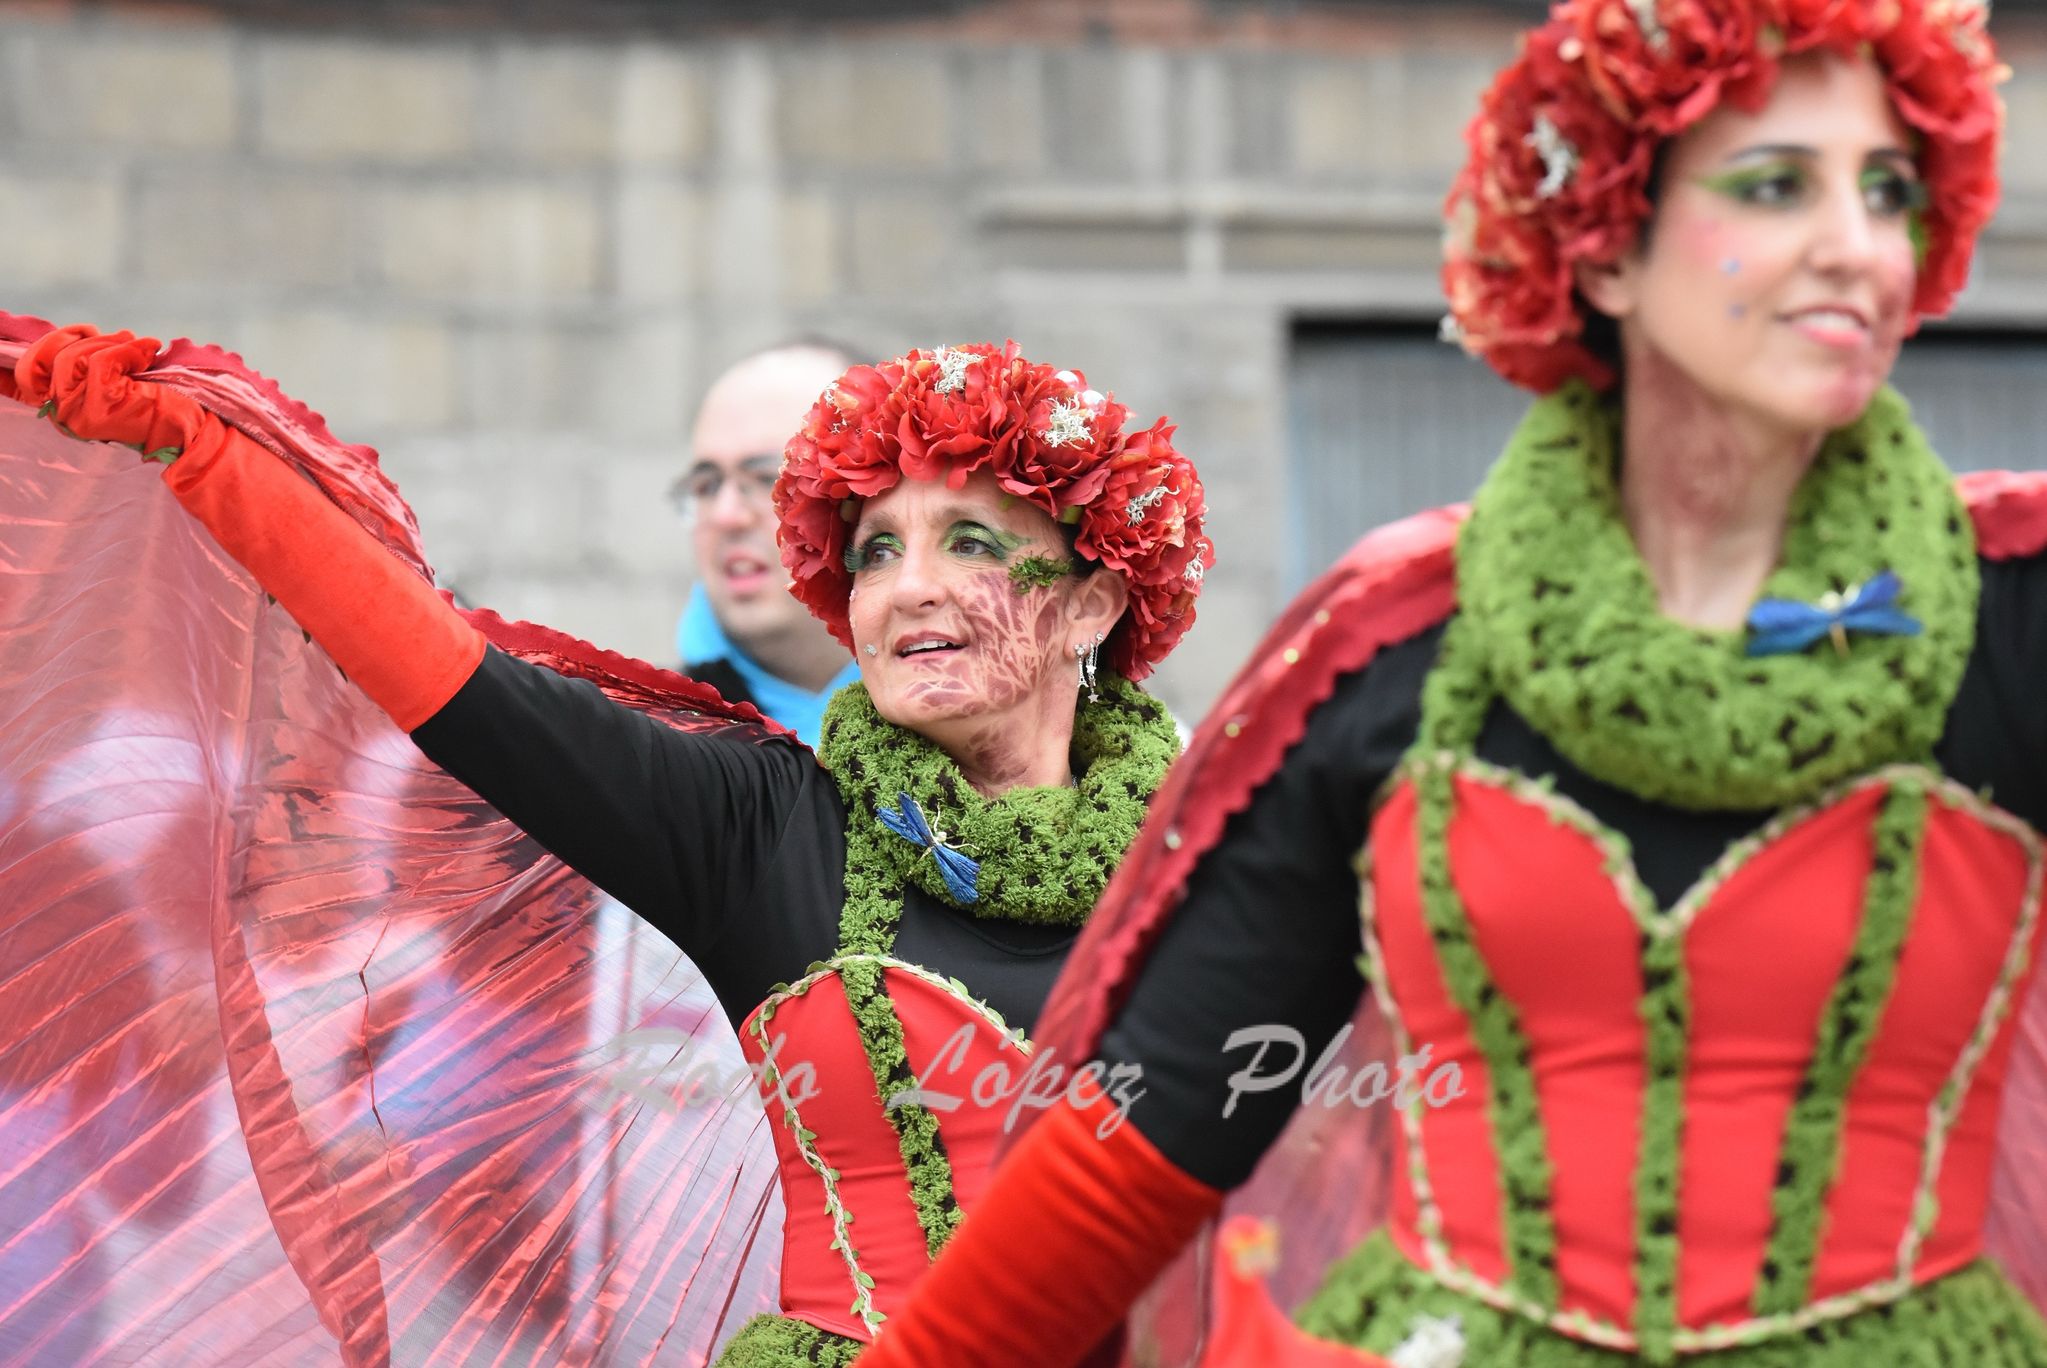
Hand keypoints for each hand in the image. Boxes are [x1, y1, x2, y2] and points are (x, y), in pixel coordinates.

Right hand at [13, 325, 205, 459]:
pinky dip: (128, 349)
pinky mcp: (101, 408)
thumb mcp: (113, 379)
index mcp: (60, 404)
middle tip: (119, 337)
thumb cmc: (154, 400)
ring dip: (111, 342)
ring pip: (73, 357)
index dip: (29, 352)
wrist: (192, 430)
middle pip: (50, 356)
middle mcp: (62, 413)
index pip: (22, 379)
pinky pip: (101, 362)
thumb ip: (88, 363)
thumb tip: (78, 333)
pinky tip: (149, 351)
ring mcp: (78, 414)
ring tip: (137, 346)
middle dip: (84, 336)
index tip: (53, 336)